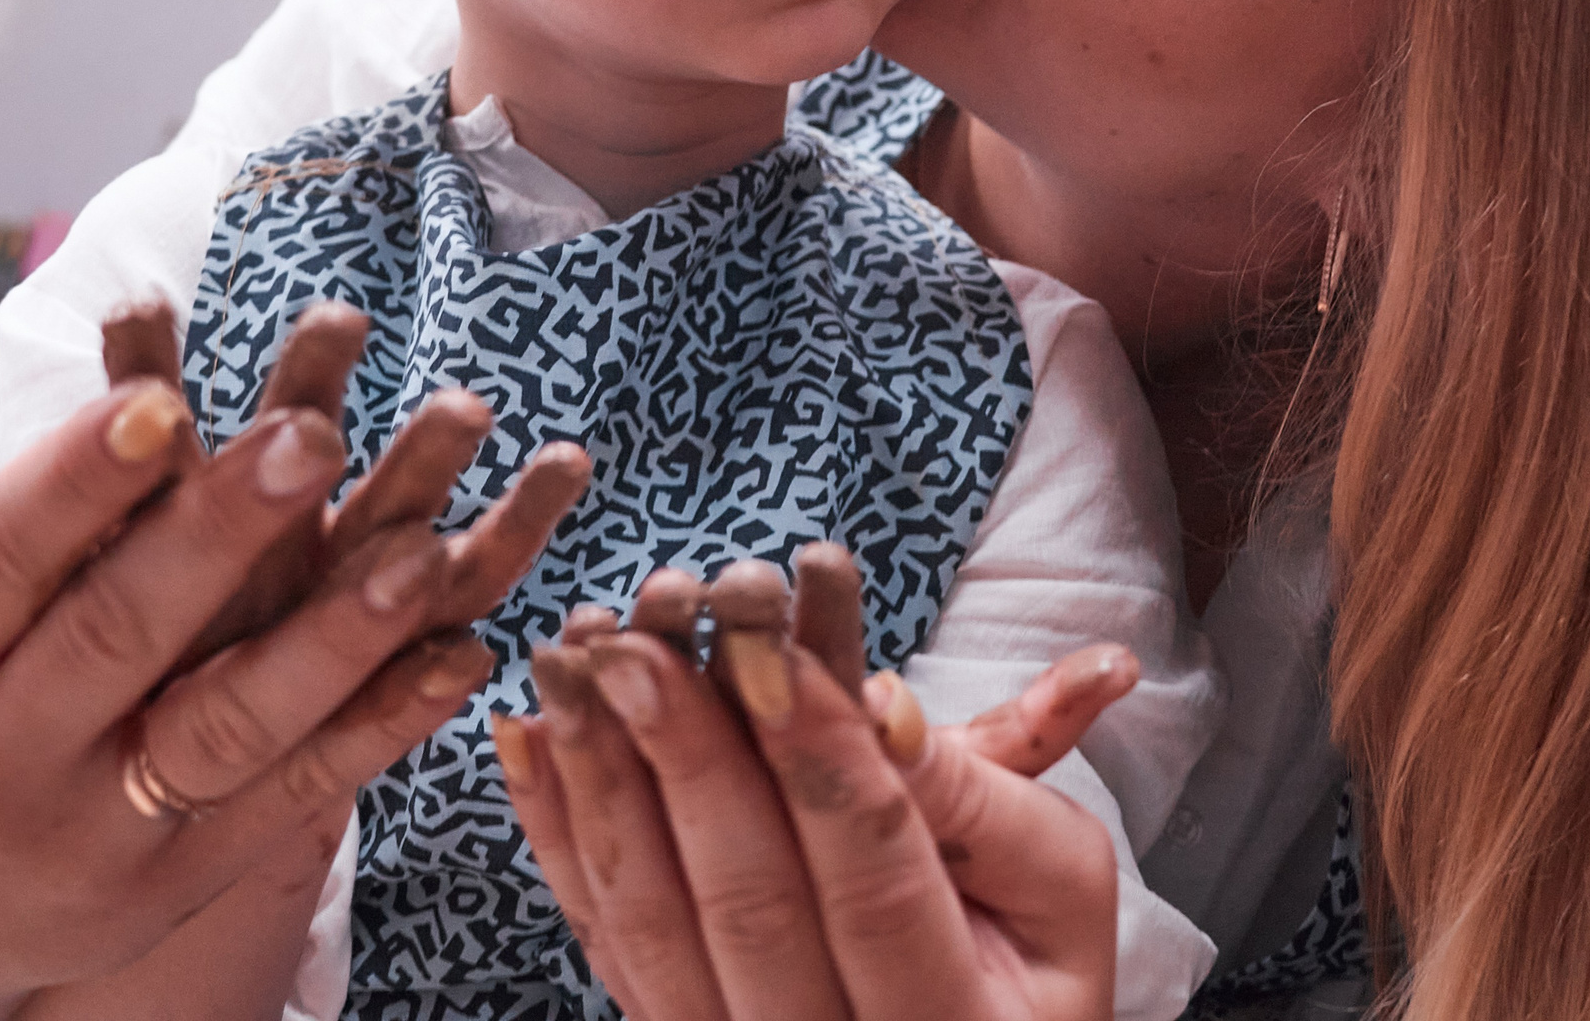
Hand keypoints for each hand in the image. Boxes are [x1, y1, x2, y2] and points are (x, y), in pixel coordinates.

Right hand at [0, 311, 590, 1020]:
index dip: (77, 481)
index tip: (156, 399)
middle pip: (116, 631)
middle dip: (220, 533)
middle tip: (313, 435)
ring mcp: (94, 830)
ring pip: (225, 725)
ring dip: (334, 635)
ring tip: (420, 551)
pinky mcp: (180, 880)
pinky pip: (295, 791)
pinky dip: (382, 721)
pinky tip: (460, 654)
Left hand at [498, 549, 1136, 1020]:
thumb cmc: (1029, 949)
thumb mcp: (1058, 878)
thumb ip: (981, 796)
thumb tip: (879, 702)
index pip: (878, 886)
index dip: (820, 760)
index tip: (765, 642)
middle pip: (749, 903)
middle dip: (687, 755)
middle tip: (638, 640)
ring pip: (653, 925)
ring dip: (603, 777)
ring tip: (575, 658)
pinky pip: (601, 936)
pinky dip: (558, 829)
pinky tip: (531, 732)